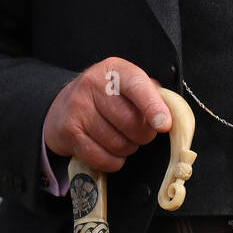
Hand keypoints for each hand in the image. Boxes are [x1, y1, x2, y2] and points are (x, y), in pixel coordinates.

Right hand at [44, 57, 170, 173]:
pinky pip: (101, 158)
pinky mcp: (69, 131)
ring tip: (123, 139)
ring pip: (117, 143)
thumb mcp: (126, 85)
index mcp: (115, 70)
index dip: (153, 107)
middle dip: (143, 135)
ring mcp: (78, 108)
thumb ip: (150, 94)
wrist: (62, 107)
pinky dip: (113, 161)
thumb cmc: (104, 97)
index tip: (164, 124)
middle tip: (141, 133)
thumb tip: (171, 113)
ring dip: (128, 149)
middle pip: (130, 121)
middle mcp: (93, 84)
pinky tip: (110, 151)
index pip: (137, 86)